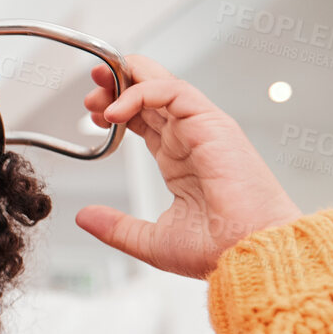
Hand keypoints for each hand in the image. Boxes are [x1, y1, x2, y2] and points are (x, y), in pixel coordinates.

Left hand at [76, 54, 301, 278]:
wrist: (248, 253)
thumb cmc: (217, 250)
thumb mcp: (150, 241)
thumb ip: (116, 227)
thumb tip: (84, 217)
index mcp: (180, 161)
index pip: (145, 120)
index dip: (117, 110)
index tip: (92, 115)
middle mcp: (191, 140)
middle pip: (151, 97)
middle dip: (117, 85)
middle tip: (91, 89)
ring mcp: (203, 129)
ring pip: (162, 85)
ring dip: (127, 80)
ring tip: (98, 85)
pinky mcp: (212, 124)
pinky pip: (174, 91)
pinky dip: (141, 92)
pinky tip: (115, 111)